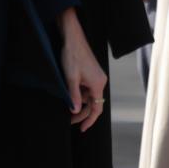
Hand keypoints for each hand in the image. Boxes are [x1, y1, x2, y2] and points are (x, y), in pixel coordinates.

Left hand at [59, 7, 107, 132]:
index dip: (89, 120)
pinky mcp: (92, 73)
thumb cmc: (72, 56)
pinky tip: (71, 97)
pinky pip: (88, 88)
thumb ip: (74, 96)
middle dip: (82, 114)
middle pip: (93, 104)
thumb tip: (74, 110)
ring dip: (80, 104)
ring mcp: (97, 77)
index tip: (82, 129)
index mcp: (98, 84)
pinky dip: (80, 95)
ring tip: (68, 110)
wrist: (72, 38)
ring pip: (90, 96)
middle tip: (70, 121)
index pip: (97, 109)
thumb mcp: (70, 79)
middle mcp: (100, 81)